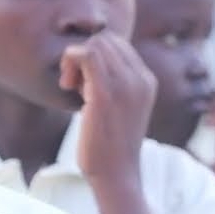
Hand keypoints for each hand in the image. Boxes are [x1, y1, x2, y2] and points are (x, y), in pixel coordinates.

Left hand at [59, 32, 156, 181]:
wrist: (116, 175)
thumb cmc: (110, 146)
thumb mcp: (120, 109)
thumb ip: (114, 85)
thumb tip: (88, 64)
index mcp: (147, 80)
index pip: (118, 44)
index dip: (95, 57)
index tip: (84, 83)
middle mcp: (141, 79)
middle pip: (106, 39)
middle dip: (84, 55)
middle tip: (74, 85)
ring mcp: (126, 85)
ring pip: (96, 43)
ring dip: (75, 59)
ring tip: (72, 88)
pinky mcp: (105, 94)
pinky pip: (86, 54)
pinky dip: (70, 62)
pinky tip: (67, 87)